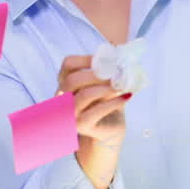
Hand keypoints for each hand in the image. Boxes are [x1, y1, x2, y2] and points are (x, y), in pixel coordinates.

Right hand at [57, 55, 129, 188]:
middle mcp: (63, 98)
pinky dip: (114, 102)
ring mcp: (69, 114)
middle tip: (117, 73)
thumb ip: (110, 72)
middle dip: (97, 75)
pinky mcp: (81, 126)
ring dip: (106, 88)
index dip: (86, 59)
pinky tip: (126, 97)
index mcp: (66, 83)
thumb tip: (122, 57)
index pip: (67, 65)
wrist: (109, 131)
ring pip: (84, 95)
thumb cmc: (106, 103)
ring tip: (122, 86)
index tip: (107, 60)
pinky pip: (96, 111)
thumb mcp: (106, 84)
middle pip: (73, 80)